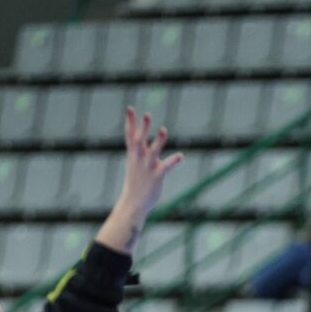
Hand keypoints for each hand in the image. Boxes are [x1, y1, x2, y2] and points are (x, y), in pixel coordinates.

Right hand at [114, 107, 183, 224]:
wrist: (133, 203)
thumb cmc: (135, 183)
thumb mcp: (133, 164)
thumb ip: (137, 152)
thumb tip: (137, 141)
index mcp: (133, 155)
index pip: (130, 135)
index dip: (130, 122)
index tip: (130, 108)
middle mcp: (139, 159)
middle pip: (140, 139)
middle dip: (143, 127)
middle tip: (147, 114)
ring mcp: (147, 167)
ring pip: (153, 151)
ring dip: (159, 140)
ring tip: (164, 129)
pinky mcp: (156, 176)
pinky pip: (166, 167)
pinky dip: (173, 161)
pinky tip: (181, 156)